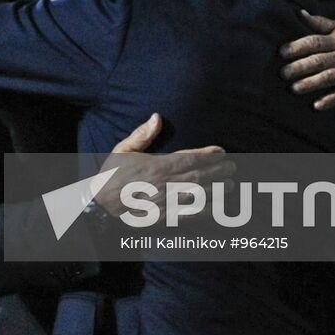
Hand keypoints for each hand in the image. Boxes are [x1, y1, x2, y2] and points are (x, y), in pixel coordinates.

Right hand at [93, 113, 235, 218]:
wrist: (101, 204)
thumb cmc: (112, 174)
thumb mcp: (123, 149)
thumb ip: (142, 134)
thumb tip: (157, 117)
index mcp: (157, 166)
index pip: (189, 159)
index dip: (207, 155)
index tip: (221, 152)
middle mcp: (165, 184)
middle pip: (198, 177)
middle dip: (218, 171)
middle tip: (233, 167)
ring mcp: (166, 202)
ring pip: (198, 196)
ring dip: (217, 191)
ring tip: (231, 186)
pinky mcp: (164, 217)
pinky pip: (189, 215)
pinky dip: (205, 212)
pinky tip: (217, 208)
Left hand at [280, 12, 334, 109]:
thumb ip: (319, 22)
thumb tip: (298, 12)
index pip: (314, 42)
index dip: (297, 47)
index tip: (281, 53)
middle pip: (318, 60)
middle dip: (299, 67)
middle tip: (282, 74)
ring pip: (329, 77)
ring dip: (311, 83)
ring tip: (294, 89)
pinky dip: (330, 99)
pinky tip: (317, 105)